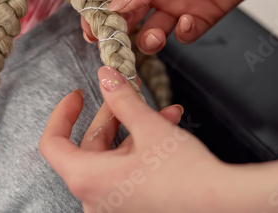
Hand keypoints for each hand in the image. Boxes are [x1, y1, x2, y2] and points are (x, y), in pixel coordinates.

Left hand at [39, 66, 234, 212]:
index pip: (53, 143)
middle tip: (128, 93)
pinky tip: (166, 128)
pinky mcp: (133, 207)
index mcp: (88, 180)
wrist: (224, 206)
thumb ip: (122, 100)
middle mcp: (96, 198)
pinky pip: (127, 171)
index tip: (78, 96)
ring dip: (135, 128)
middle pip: (90, 146)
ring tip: (161, 111)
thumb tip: (105, 77)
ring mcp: (114, 206)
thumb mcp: (149, 128)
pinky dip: (141, 149)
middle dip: (114, 114)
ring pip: (113, 156)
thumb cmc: (187, 177)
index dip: (63, 114)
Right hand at [83, 0, 277, 53]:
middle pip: (127, 15)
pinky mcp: (203, 14)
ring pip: (152, 30)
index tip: (90, 27)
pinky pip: (185, 34)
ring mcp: (179, 1)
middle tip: (114, 44)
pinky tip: (187, 22)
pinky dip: (182, 34)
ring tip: (152, 37)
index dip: (97, 8)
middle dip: (118, 31)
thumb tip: (117, 6)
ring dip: (148, 39)